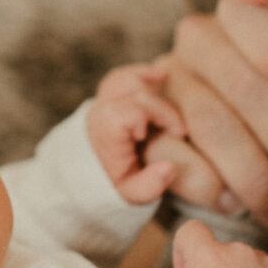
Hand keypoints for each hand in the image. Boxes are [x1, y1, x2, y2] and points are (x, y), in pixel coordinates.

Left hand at [85, 63, 183, 203]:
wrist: (88, 175)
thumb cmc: (115, 183)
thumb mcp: (132, 193)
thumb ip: (150, 185)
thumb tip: (170, 168)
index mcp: (107, 130)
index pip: (134, 110)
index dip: (161, 116)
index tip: (177, 134)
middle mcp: (101, 110)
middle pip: (136, 91)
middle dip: (163, 106)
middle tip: (179, 129)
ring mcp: (102, 101)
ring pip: (127, 78)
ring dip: (151, 85)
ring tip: (172, 100)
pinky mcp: (107, 96)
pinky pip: (121, 76)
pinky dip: (141, 73)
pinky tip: (162, 76)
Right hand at [140, 0, 267, 231]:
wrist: (199, 136)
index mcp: (238, 13)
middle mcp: (195, 38)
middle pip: (244, 88)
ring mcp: (161, 76)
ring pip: (208, 124)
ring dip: (248, 175)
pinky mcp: (128, 121)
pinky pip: (168, 152)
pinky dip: (203, 184)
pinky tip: (229, 202)